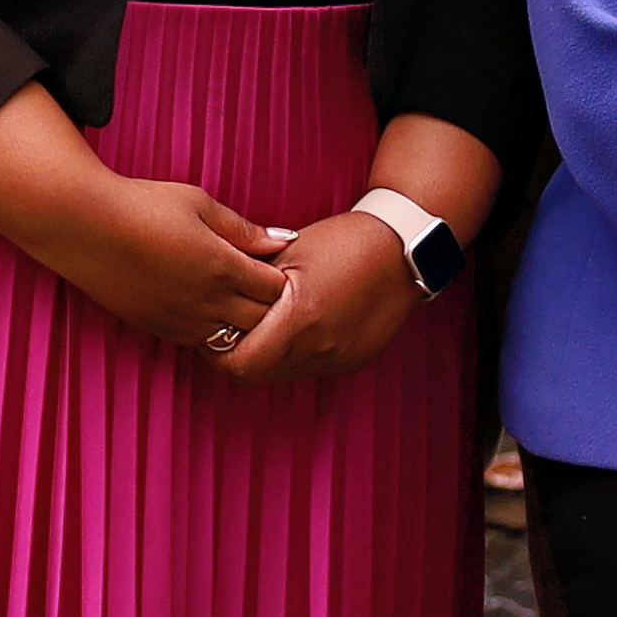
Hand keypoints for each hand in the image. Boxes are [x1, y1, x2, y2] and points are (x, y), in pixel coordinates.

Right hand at [24, 176, 292, 355]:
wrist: (83, 226)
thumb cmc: (142, 205)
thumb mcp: (199, 204)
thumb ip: (242, 228)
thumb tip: (283, 239)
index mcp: (221, 266)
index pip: (276, 289)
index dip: (282, 278)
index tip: (277, 264)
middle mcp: (205, 300)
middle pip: (260, 321)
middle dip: (269, 306)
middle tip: (264, 286)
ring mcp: (180, 320)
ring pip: (231, 339)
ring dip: (241, 323)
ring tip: (237, 299)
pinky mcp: (156, 328)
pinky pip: (199, 342)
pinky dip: (212, 331)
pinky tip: (208, 308)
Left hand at [214, 209, 424, 387]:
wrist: (405, 249)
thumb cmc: (344, 242)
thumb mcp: (288, 253)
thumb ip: (247, 284)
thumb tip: (212, 301)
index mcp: (299, 318)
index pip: (237, 363)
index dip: (216, 351)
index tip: (211, 329)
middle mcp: (320, 348)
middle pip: (255, 374)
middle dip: (236, 356)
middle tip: (230, 330)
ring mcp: (339, 359)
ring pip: (281, 374)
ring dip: (265, 356)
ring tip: (264, 325)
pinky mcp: (353, 361)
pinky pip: (309, 368)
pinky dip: (294, 353)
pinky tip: (298, 326)